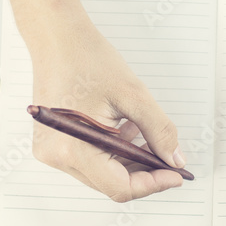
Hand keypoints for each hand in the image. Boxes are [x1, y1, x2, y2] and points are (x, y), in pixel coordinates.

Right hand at [24, 11, 185, 201]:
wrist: (57, 38)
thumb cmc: (87, 59)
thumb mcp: (134, 95)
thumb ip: (159, 131)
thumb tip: (174, 160)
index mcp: (74, 148)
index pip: (120, 187)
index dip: (152, 184)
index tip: (174, 174)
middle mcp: (57, 156)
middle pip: (110, 183)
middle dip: (143, 172)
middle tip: (167, 158)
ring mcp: (51, 150)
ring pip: (100, 174)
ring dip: (127, 161)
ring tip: (142, 135)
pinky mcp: (52, 143)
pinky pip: (88, 160)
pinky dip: (110, 152)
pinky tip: (123, 130)